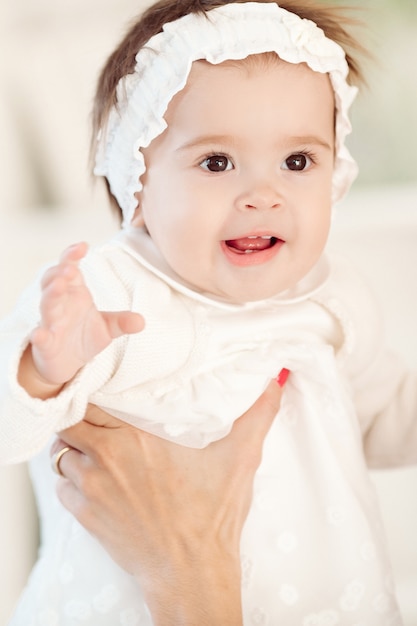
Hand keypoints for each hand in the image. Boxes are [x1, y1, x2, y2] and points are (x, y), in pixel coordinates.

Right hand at [18, 242, 143, 395]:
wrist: (66, 362)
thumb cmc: (83, 335)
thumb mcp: (108, 328)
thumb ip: (122, 322)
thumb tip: (142, 321)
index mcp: (75, 292)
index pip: (70, 268)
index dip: (72, 255)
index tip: (83, 246)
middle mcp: (60, 304)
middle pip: (54, 282)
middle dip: (60, 273)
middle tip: (70, 268)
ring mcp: (50, 323)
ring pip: (47, 305)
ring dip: (51, 294)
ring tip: (59, 286)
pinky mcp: (46, 344)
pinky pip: (41, 338)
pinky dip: (39, 335)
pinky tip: (39, 334)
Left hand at [51, 377, 284, 624]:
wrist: (191, 573)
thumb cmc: (213, 516)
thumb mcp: (241, 457)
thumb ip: (257, 414)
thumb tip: (275, 381)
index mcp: (136, 437)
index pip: (92, 399)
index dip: (93, 391)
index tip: (104, 390)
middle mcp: (106, 458)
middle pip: (69, 421)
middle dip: (80, 416)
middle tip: (96, 416)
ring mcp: (91, 489)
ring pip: (60, 453)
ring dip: (73, 447)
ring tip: (92, 446)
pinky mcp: (85, 516)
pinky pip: (60, 487)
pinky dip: (70, 479)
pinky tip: (93, 479)